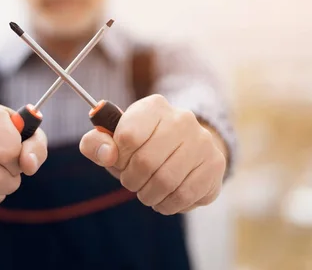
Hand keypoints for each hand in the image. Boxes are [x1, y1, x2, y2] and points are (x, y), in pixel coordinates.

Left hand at [79, 94, 225, 214]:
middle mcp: (181, 119)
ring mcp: (202, 141)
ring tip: (148, 191)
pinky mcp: (215, 164)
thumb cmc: (142, 146)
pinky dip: (168, 204)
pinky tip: (166, 197)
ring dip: (149, 195)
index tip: (121, 161)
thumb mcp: (114, 140)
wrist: (185, 149)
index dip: (119, 158)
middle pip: (145, 162)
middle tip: (133, 182)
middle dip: (132, 181)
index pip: (127, 137)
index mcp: (153, 107)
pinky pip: (184, 196)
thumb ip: (96, 143)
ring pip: (165, 182)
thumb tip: (108, 154)